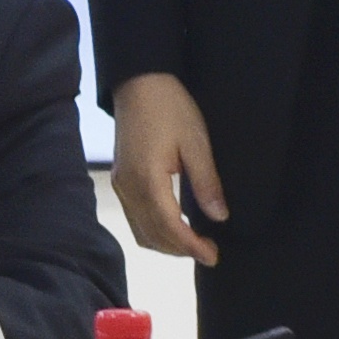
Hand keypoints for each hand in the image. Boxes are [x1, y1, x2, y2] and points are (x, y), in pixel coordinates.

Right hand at [109, 73, 229, 266]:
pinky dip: (154, 230)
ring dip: (166, 243)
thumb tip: (219, 217)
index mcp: (147, 179)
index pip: (169, 227)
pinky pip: (134, 217)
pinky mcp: (119, 178)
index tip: (213, 256)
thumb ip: (206, 181)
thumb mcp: (196, 142)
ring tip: (194, 242)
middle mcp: (128, 188)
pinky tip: (174, 225)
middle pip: (152, 235)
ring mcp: (120, 184)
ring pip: (140, 230)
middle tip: (210, 251)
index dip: (191, 246)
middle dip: (181, 250)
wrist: (138, 82)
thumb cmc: (170, 107)